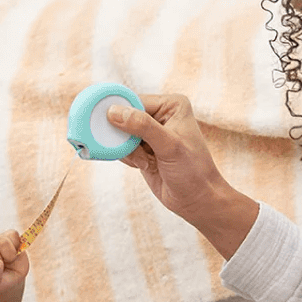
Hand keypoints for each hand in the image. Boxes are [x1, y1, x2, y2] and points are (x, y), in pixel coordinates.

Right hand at [107, 95, 258, 256]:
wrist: (197, 200)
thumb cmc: (192, 171)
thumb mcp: (169, 146)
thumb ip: (142, 126)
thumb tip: (112, 112)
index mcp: (171, 105)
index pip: (134, 101)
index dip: (118, 113)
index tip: (105, 125)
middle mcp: (160, 115)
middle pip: (123, 117)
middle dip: (122, 136)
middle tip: (132, 150)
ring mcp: (150, 132)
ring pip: (119, 134)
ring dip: (126, 150)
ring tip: (146, 162)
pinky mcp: (142, 149)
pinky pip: (121, 148)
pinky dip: (126, 158)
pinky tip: (144, 166)